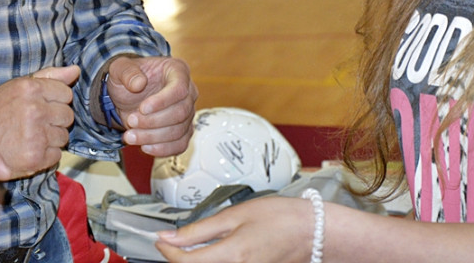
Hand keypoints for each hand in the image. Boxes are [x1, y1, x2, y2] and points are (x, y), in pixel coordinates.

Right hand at [0, 65, 80, 177]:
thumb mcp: (18, 87)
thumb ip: (49, 76)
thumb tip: (75, 70)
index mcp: (31, 89)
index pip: (66, 93)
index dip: (56, 100)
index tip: (43, 106)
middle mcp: (35, 111)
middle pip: (68, 115)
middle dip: (56, 120)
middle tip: (37, 123)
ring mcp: (36, 135)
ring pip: (64, 136)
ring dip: (52, 138)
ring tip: (32, 136)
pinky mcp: (35, 158)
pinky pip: (57, 155)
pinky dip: (47, 155)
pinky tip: (31, 149)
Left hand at [106, 55, 196, 156]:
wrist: (127, 95)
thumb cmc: (128, 78)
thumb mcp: (120, 68)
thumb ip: (127, 72)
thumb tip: (138, 83)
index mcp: (177, 71)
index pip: (179, 88)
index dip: (162, 101)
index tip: (142, 109)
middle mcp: (188, 91)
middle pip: (181, 112)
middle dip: (153, 122)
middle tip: (130, 121)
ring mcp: (188, 112)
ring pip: (179, 131)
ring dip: (153, 137)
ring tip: (130, 136)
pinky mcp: (184, 130)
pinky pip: (180, 144)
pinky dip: (162, 149)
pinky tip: (144, 147)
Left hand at [156, 196, 311, 262]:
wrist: (313, 232)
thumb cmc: (282, 218)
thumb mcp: (237, 215)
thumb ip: (200, 229)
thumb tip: (170, 236)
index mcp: (231, 256)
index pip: (185, 262)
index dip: (167, 251)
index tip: (161, 239)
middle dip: (179, 260)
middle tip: (173, 244)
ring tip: (193, 249)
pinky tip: (212, 255)